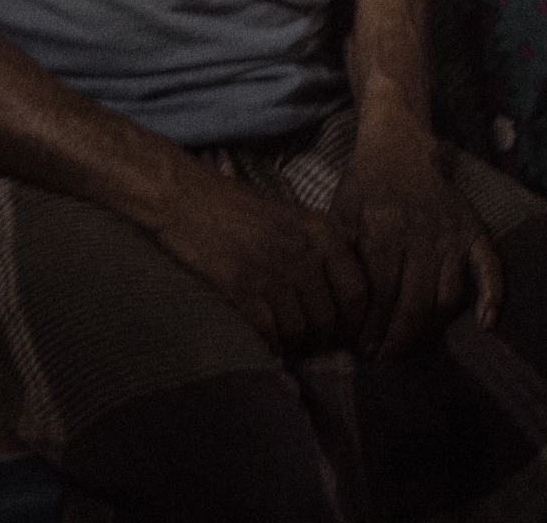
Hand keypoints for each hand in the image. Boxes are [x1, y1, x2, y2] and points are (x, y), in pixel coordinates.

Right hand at [156, 164, 368, 355]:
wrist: (189, 200)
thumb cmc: (240, 209)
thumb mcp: (293, 217)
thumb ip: (319, 247)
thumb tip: (341, 292)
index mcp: (321, 231)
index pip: (357, 288)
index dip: (356, 321)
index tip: (349, 335)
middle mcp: (303, 251)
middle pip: (329, 316)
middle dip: (324, 339)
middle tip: (315, 347)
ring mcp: (272, 270)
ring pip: (299, 328)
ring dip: (295, 343)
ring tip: (289, 343)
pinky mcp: (241, 288)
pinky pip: (268, 332)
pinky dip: (269, 344)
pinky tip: (266, 342)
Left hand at [328, 99, 502, 358]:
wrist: (400, 144)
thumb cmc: (364, 186)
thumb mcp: (340, 215)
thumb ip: (341, 260)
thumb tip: (335, 313)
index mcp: (385, 228)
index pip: (382, 293)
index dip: (372, 328)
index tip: (363, 351)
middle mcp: (422, 231)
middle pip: (415, 301)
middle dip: (398, 339)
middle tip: (385, 358)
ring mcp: (452, 231)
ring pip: (448, 295)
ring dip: (431, 329)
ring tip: (413, 346)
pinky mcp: (473, 228)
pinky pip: (489, 266)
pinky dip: (491, 296)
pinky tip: (485, 324)